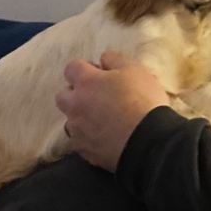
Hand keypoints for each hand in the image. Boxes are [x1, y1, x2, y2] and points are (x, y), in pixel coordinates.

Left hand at [56, 51, 169, 171]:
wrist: (148, 141)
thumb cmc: (142, 100)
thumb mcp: (135, 70)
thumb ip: (114, 60)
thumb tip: (103, 59)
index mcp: (86, 82)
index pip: (71, 68)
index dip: (84, 68)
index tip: (99, 73)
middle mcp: (75, 105)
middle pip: (62, 96)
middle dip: (75, 94)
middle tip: (96, 97)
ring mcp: (77, 130)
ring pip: (70, 121)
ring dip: (80, 118)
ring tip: (101, 121)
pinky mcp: (84, 151)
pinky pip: (80, 141)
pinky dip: (88, 138)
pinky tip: (104, 139)